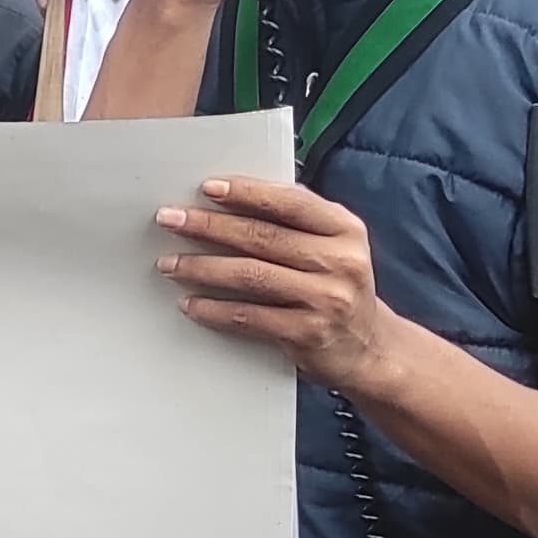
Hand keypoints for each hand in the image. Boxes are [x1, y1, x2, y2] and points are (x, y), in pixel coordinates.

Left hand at [156, 175, 407, 394]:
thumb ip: (296, 221)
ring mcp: (325, 299)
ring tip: (169, 263)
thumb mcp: (334, 246)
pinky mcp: (306, 334)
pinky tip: (190, 303)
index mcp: (345, 230)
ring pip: (250, 275)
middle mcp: (339, 261)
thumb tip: (231, 200)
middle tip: (170, 220)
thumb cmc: (337, 288)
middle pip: (261, 237)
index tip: (208, 188)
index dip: (246, 193)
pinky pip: (249, 317)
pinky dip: (214, 309)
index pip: (290, 202)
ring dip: (202, 268)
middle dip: (208, 226)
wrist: (368, 348)